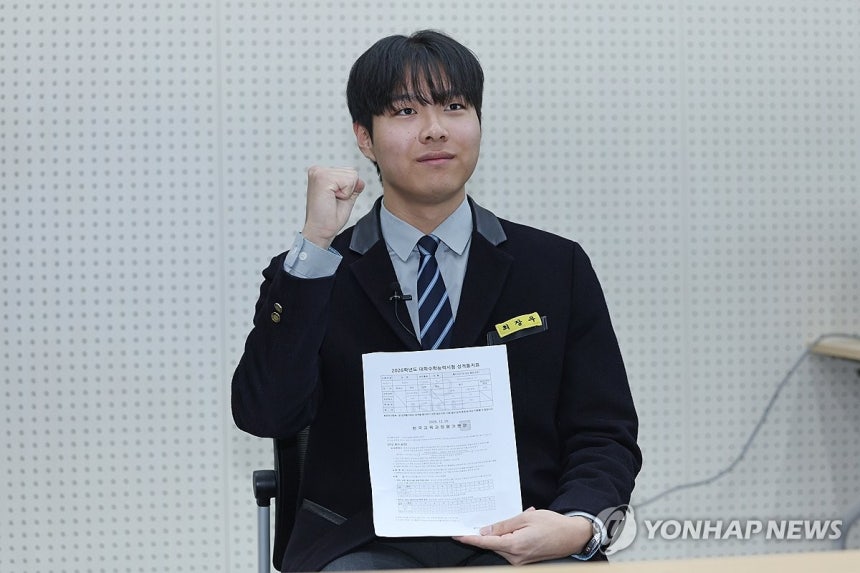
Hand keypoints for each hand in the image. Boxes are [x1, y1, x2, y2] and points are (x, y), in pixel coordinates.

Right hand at [301, 166, 364, 248]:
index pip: (349, 172)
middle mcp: (318, 170)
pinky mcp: (322, 178)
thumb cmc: (328, 218)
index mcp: (322, 173)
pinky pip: (349, 181)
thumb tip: (360, 180)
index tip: (335, 199)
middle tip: (333, 200)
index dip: (349, 189)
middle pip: (352, 172)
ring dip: (346, 192)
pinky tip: (331, 199)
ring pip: (352, 176)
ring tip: (332, 200)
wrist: (319, 231)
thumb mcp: (346, 198)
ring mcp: (319, 172)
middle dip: (348, 190)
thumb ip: (353, 186)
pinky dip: (345, 194)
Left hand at [454, 507, 592, 565]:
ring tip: (519, 520)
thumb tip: (485, 532)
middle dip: (489, 532)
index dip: (470, 539)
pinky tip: (522, 527)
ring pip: (501, 546)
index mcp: (515, 545)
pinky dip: (511, 537)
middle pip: (493, 545)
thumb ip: (503, 525)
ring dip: (503, 534)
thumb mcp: (526, 517)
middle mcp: (516, 557)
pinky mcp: (524, 560)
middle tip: (490, 518)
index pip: (486, 543)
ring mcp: (520, 561)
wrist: (572, 536)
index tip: (457, 535)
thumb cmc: (552, 524)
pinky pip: (510, 548)